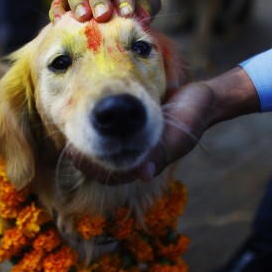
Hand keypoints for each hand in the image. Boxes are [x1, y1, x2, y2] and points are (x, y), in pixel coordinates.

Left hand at [68, 67, 261, 183]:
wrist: (203, 97)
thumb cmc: (192, 116)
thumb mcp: (178, 135)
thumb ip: (161, 153)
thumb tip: (142, 174)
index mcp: (146, 161)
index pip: (113, 174)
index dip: (93, 168)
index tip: (75, 154)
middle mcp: (136, 153)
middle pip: (103, 164)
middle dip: (85, 158)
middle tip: (67, 146)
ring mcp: (133, 139)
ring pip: (103, 149)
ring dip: (86, 143)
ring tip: (68, 132)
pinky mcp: (131, 124)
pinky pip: (108, 132)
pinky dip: (94, 127)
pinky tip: (82, 116)